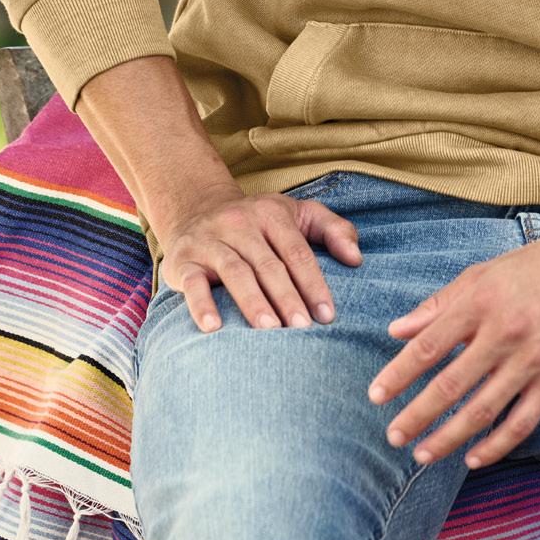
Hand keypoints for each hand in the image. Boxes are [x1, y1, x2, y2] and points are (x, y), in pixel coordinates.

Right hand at [158, 188, 362, 334]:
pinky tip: (214, 328)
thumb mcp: (298, 213)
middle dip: (287, 298)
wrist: (195, 208)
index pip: (297, 252)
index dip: (313, 283)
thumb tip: (356, 259)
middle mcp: (240, 223)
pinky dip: (202, 305)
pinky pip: (193, 283)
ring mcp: (210, 241)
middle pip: (268, 264)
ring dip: (253, 303)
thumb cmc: (259, 221)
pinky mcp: (183, 260)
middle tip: (302, 330)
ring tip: (270, 331)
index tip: (326, 315)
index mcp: (271, 214)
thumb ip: (333, 230)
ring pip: (236, 272)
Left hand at [366, 221, 539, 470]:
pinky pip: (521, 422)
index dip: (399, 375)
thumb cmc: (535, 269)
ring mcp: (533, 359)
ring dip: (448, 438)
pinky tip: (473, 458)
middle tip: (393, 436)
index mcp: (481, 301)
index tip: (375, 396)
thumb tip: (397, 331)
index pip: (429, 345)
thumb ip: (438, 305)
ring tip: (423, 454)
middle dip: (417, 416)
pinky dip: (496, 445)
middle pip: (451, 385)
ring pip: (483, 410)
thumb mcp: (482, 275)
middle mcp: (505, 332)